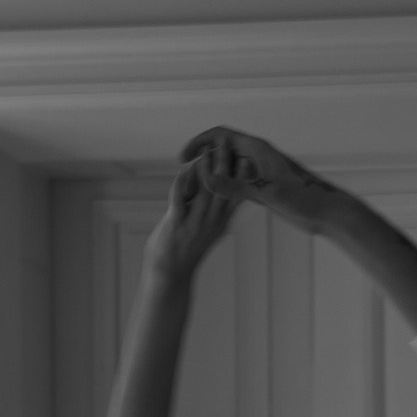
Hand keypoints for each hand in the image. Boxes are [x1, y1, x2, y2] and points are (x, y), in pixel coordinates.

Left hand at [145, 155, 241, 286]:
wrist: (171, 274)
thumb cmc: (186, 252)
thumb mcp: (208, 231)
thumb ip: (214, 212)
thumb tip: (218, 194)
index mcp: (220, 222)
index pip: (235, 194)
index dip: (240, 173)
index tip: (245, 154)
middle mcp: (211, 221)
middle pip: (222, 187)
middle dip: (224, 162)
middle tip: (226, 142)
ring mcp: (194, 223)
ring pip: (204, 190)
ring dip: (205, 168)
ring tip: (207, 149)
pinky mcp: (176, 224)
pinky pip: (180, 198)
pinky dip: (182, 182)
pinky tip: (184, 169)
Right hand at [182, 126, 334, 233]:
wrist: (328, 213)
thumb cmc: (305, 200)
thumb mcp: (268, 194)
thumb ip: (236, 187)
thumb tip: (208, 179)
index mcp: (258, 149)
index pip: (220, 135)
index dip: (199, 143)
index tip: (183, 159)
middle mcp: (258, 157)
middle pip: (221, 150)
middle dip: (201, 161)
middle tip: (185, 181)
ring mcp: (261, 173)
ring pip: (228, 168)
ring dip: (211, 176)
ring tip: (194, 192)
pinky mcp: (264, 188)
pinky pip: (236, 183)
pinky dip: (223, 189)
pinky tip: (212, 203)